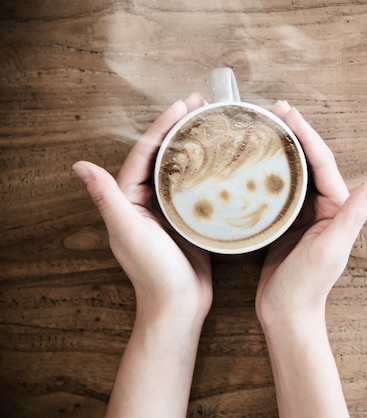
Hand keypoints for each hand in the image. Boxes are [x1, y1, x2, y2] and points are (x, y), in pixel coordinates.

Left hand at [72, 93, 212, 322]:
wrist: (180, 306)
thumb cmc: (154, 272)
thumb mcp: (128, 232)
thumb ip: (108, 198)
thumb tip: (79, 166)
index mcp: (128, 199)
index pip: (144, 153)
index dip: (161, 126)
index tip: (183, 106)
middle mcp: (146, 201)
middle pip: (163, 155)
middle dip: (180, 128)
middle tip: (202, 106)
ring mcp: (169, 209)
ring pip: (181, 169)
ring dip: (195, 145)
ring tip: (214, 124)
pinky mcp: (189, 219)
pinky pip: (197, 187)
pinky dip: (208, 170)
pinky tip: (224, 160)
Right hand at [256, 101, 366, 324]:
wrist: (285, 314)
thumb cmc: (307, 286)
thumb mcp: (330, 250)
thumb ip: (351, 218)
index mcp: (337, 209)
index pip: (323, 162)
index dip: (307, 134)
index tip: (287, 112)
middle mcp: (322, 207)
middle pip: (309, 161)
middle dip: (294, 133)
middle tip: (272, 110)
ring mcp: (302, 214)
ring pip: (293, 172)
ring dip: (281, 148)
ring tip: (262, 126)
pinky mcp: (284, 222)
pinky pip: (277, 189)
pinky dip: (268, 171)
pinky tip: (252, 161)